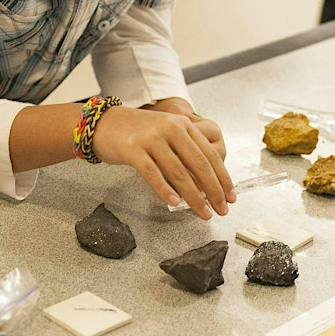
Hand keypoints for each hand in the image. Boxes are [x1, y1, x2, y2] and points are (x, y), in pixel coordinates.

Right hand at [91, 106, 235, 219]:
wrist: (104, 123)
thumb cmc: (138, 133)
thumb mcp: (167, 132)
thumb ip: (186, 149)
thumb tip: (209, 182)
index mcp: (182, 124)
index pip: (209, 154)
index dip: (222, 178)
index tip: (230, 197)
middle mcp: (170, 128)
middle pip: (198, 163)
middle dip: (214, 190)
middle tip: (221, 209)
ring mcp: (151, 138)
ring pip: (178, 172)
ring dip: (194, 196)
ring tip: (203, 212)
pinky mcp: (132, 149)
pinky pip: (153, 174)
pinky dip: (165, 190)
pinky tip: (175, 203)